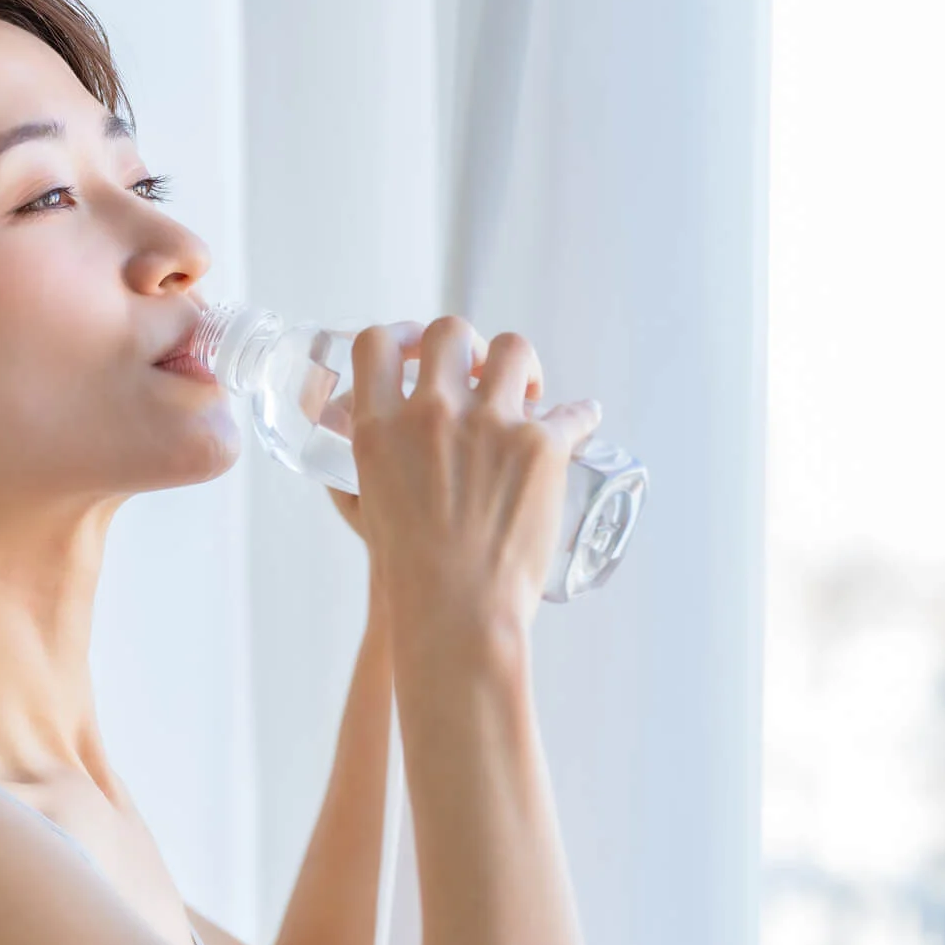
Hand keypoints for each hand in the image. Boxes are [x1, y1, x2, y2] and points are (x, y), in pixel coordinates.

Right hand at [347, 317, 601, 636]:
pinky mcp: (541, 446)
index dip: (399, 336)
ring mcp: (489, 425)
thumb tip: (363, 459)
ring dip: (522, 364)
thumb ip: (365, 473)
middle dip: (468, 345)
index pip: (375, 343)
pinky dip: (580, 417)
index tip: (416, 351)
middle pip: (450, 332)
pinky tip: (580, 423)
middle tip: (479, 372)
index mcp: (379, 429)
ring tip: (527, 392)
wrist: (458, 612)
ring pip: (513, 349)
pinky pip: (573, 411)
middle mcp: (431, 415)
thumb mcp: (368, 511)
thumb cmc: (411, 577)